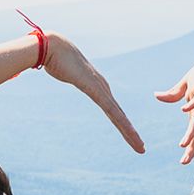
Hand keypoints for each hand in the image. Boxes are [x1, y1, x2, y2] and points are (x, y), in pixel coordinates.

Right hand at [40, 31, 145, 152]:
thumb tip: (60, 69)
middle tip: (141, 149)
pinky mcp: (95, 89)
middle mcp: (103, 88)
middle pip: (119, 116)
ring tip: (140, 147)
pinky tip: (130, 133)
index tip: (130, 137)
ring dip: (130, 133)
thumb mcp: (64, 72)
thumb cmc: (55, 57)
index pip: (113, 110)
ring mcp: (100, 88)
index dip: (122, 125)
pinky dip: (122, 123)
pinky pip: (111, 110)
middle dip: (130, 133)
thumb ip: (67, 74)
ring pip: (119, 116)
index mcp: (97, 86)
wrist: (52, 46)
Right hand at [154, 32, 193, 164]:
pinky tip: (184, 111)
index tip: (184, 162)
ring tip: (183, 144)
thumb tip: (156, 97)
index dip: (190, 146)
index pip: (193, 130)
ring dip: (191, 130)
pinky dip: (192, 104)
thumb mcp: (186, 83)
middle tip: (184, 162)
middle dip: (191, 146)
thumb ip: (172, 94)